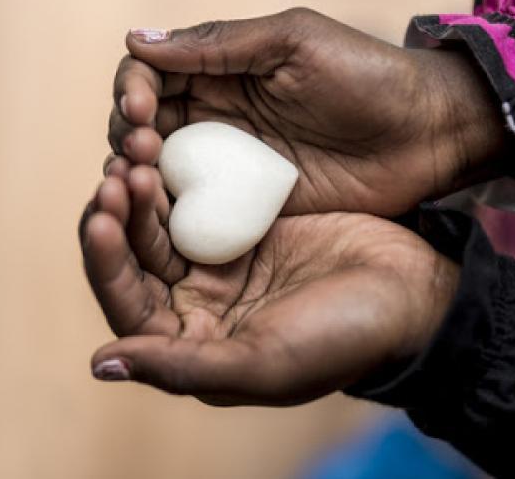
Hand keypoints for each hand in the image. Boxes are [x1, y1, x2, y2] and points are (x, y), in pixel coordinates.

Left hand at [79, 161, 458, 405]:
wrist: (414, 290)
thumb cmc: (344, 338)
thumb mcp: (265, 362)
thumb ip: (182, 367)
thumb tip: (102, 362)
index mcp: (191, 344)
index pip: (126, 305)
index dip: (105, 264)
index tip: (100, 218)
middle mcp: (195, 305)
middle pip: (133, 258)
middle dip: (115, 217)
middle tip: (116, 172)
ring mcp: (217, 261)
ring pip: (157, 222)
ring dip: (141, 190)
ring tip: (137, 154)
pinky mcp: (240, 224)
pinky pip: (193, 195)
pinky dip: (176, 173)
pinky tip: (167, 147)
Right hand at [110, 8, 508, 216]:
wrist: (427, 136)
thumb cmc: (367, 76)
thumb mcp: (293, 43)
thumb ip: (217, 44)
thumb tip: (136, 38)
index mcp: (220, 68)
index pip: (149, 73)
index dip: (132, 87)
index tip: (141, 108)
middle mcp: (215, 114)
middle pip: (143, 123)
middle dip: (128, 132)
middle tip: (143, 149)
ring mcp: (228, 163)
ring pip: (157, 169)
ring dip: (137, 174)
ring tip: (140, 182)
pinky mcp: (247, 206)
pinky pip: (193, 210)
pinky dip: (167, 213)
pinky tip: (158, 217)